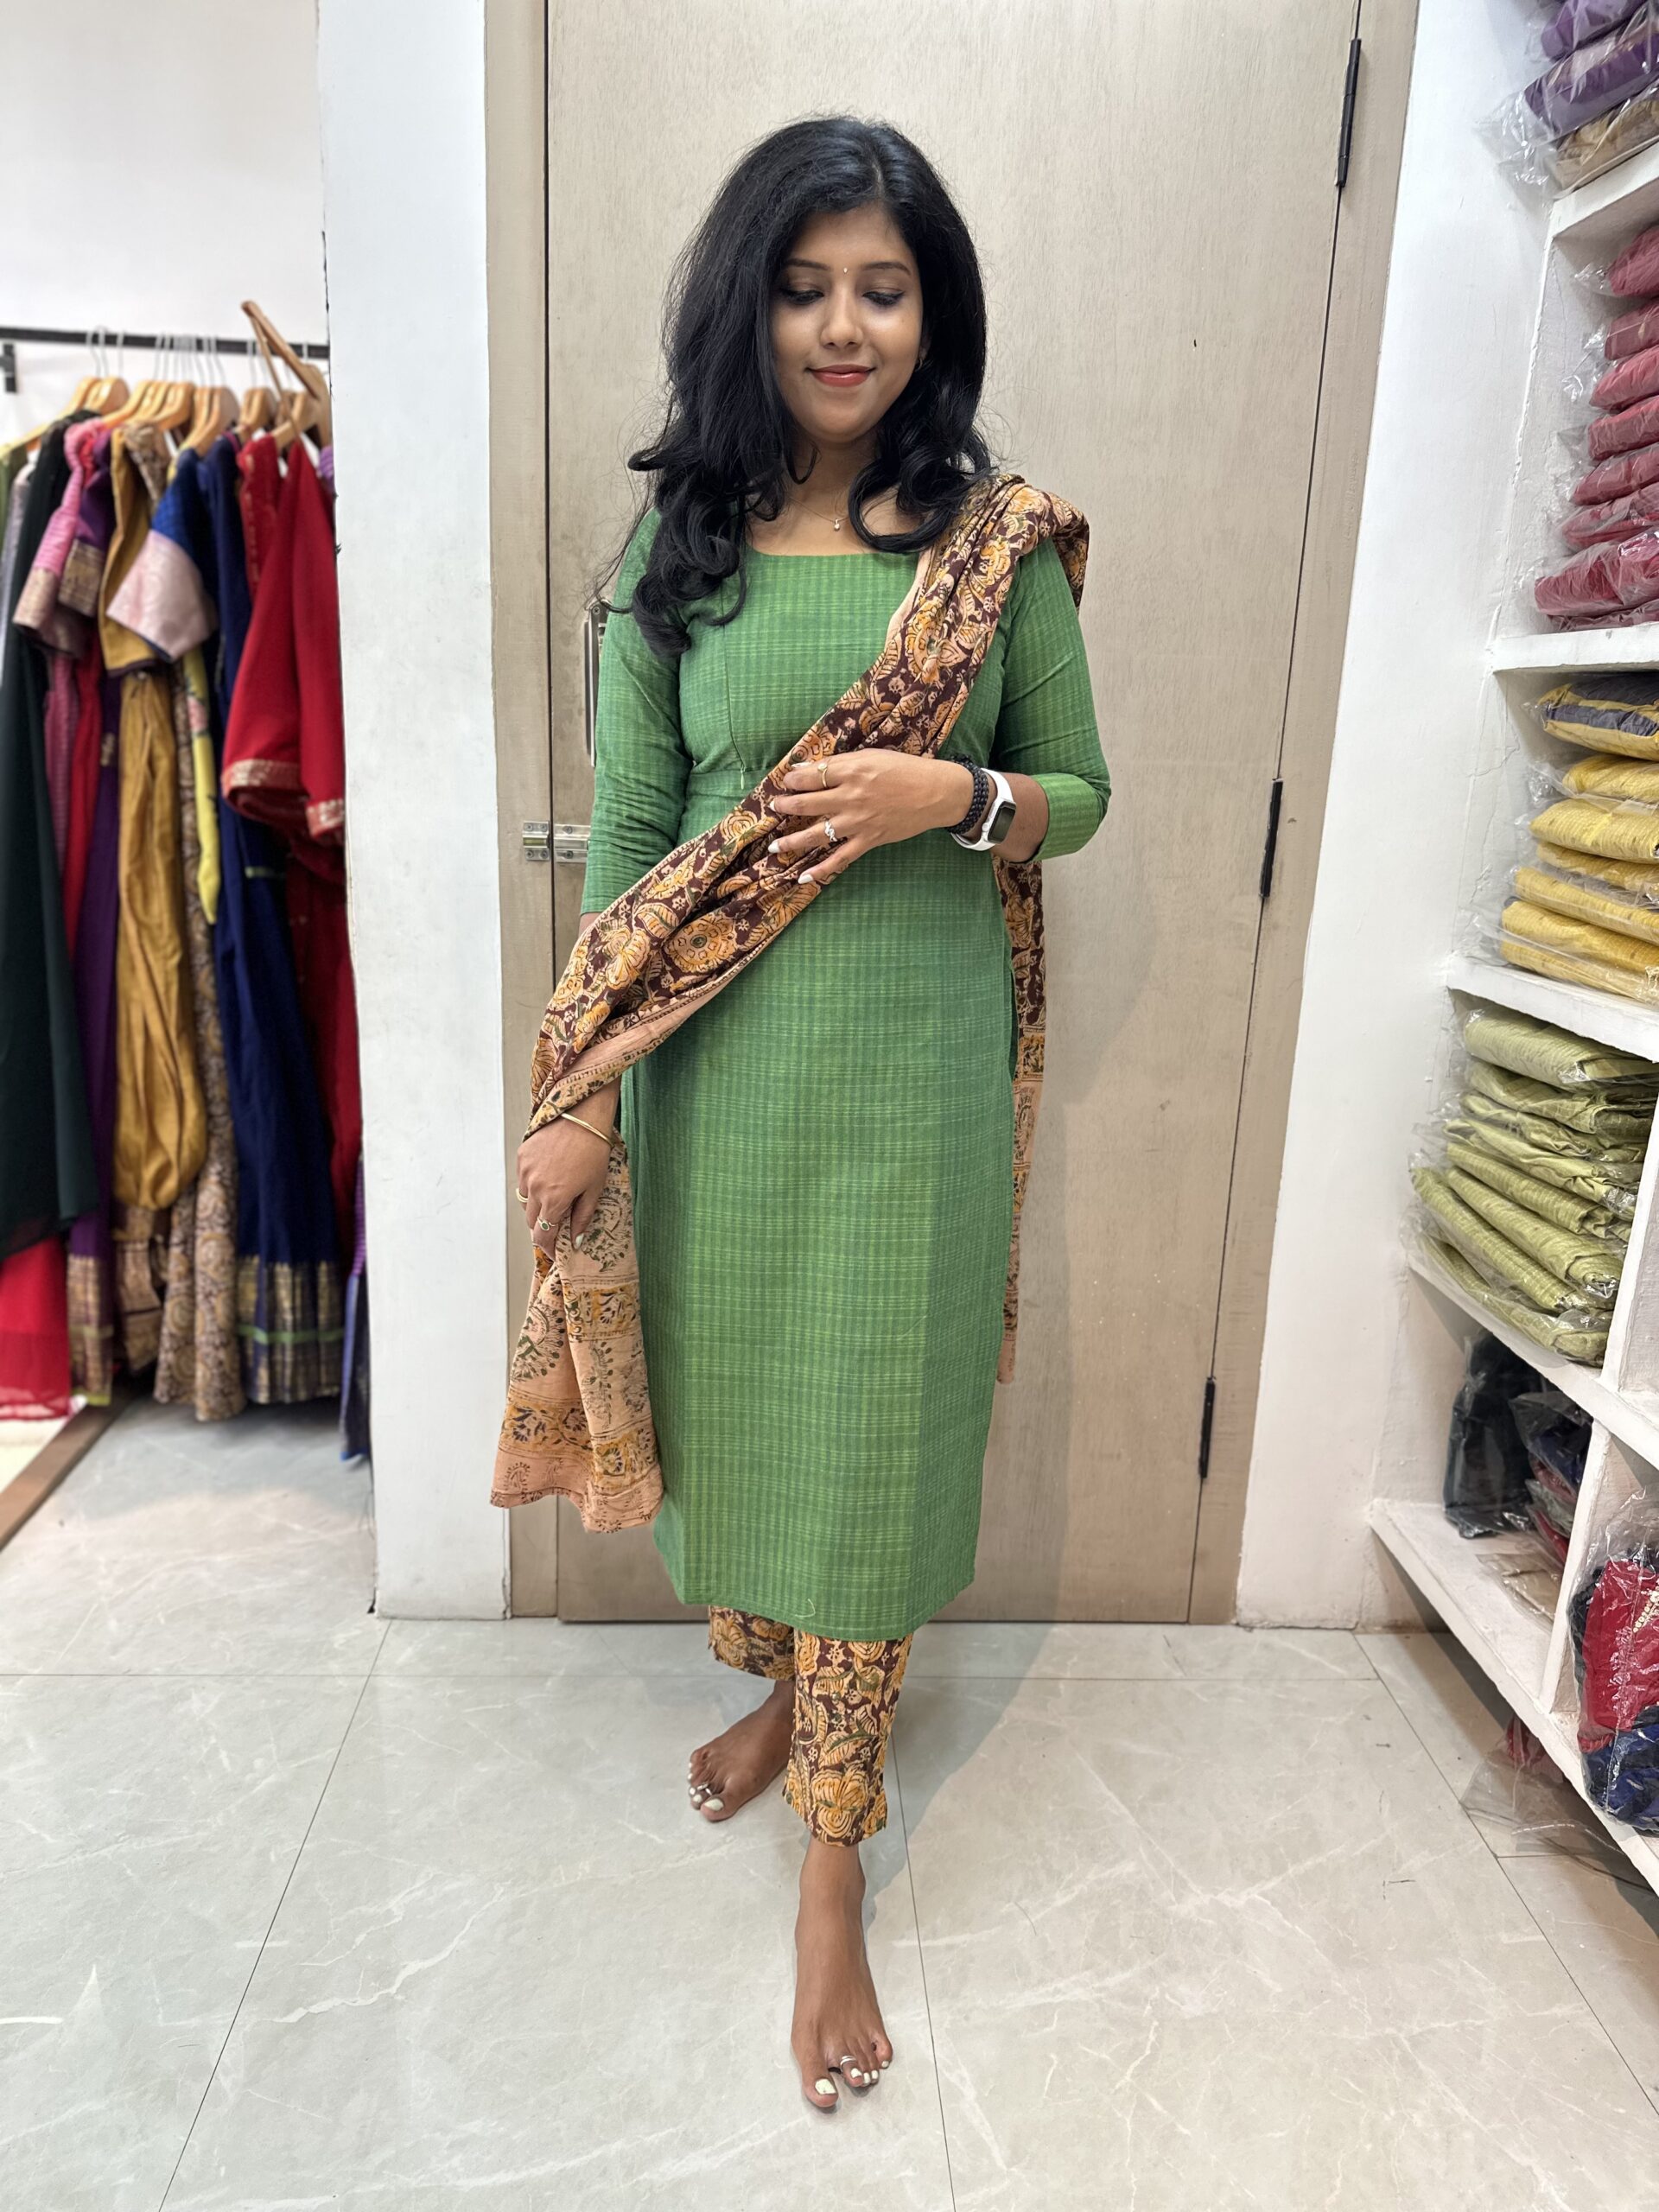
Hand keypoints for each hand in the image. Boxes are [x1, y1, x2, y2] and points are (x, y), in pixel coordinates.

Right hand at [517, 1080, 619, 1254]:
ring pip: (526, 1201)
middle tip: (558, 1223)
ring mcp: (525, 1172)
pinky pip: (523, 1180)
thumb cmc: (594, 1152)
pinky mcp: (522, 1157)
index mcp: (554, 1200)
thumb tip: (575, 1241)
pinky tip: (549, 1176)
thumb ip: (582, 1217)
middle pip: (531, 1221)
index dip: (547, 1248)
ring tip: (555, 1195)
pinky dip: (533, 1185)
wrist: (582, 1116)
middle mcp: (535, 1188)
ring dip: (537, 1205)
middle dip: (544, 1226)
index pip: (542, 1236)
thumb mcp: (594, 1188)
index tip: (554, 1252)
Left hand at [767, 751, 974, 884]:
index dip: (793, 779)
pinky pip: (840, 858)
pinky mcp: (869, 840)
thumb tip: (808, 769)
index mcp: (852, 771)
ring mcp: (858, 822)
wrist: (935, 793)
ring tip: (774, 846)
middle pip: (807, 803)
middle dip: (786, 806)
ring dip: (792, 841)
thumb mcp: (872, 756)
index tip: (786, 781)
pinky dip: (822, 870)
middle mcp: (851, 797)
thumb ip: (840, 763)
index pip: (811, 776)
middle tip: (776, 807)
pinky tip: (804, 876)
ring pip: (817, 834)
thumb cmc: (905, 769)